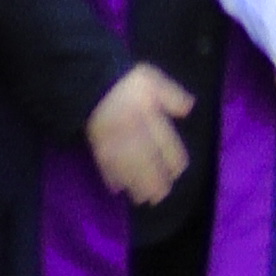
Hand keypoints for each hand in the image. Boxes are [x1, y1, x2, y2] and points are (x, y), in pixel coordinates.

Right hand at [87, 62, 197, 207]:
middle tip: (160, 197)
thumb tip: (189, 110)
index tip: (177, 172)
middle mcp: (132, 132)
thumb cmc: (123, 79)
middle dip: (153, 180)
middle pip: (146, 161)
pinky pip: (103, 162)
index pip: (165, 143)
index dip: (172, 160)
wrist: (87, 76)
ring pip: (126, 166)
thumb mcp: (151, 78)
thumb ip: (171, 95)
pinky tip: (115, 188)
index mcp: (148, 116)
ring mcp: (113, 139)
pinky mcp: (95, 141)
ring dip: (134, 184)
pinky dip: (109, 176)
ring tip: (141, 199)